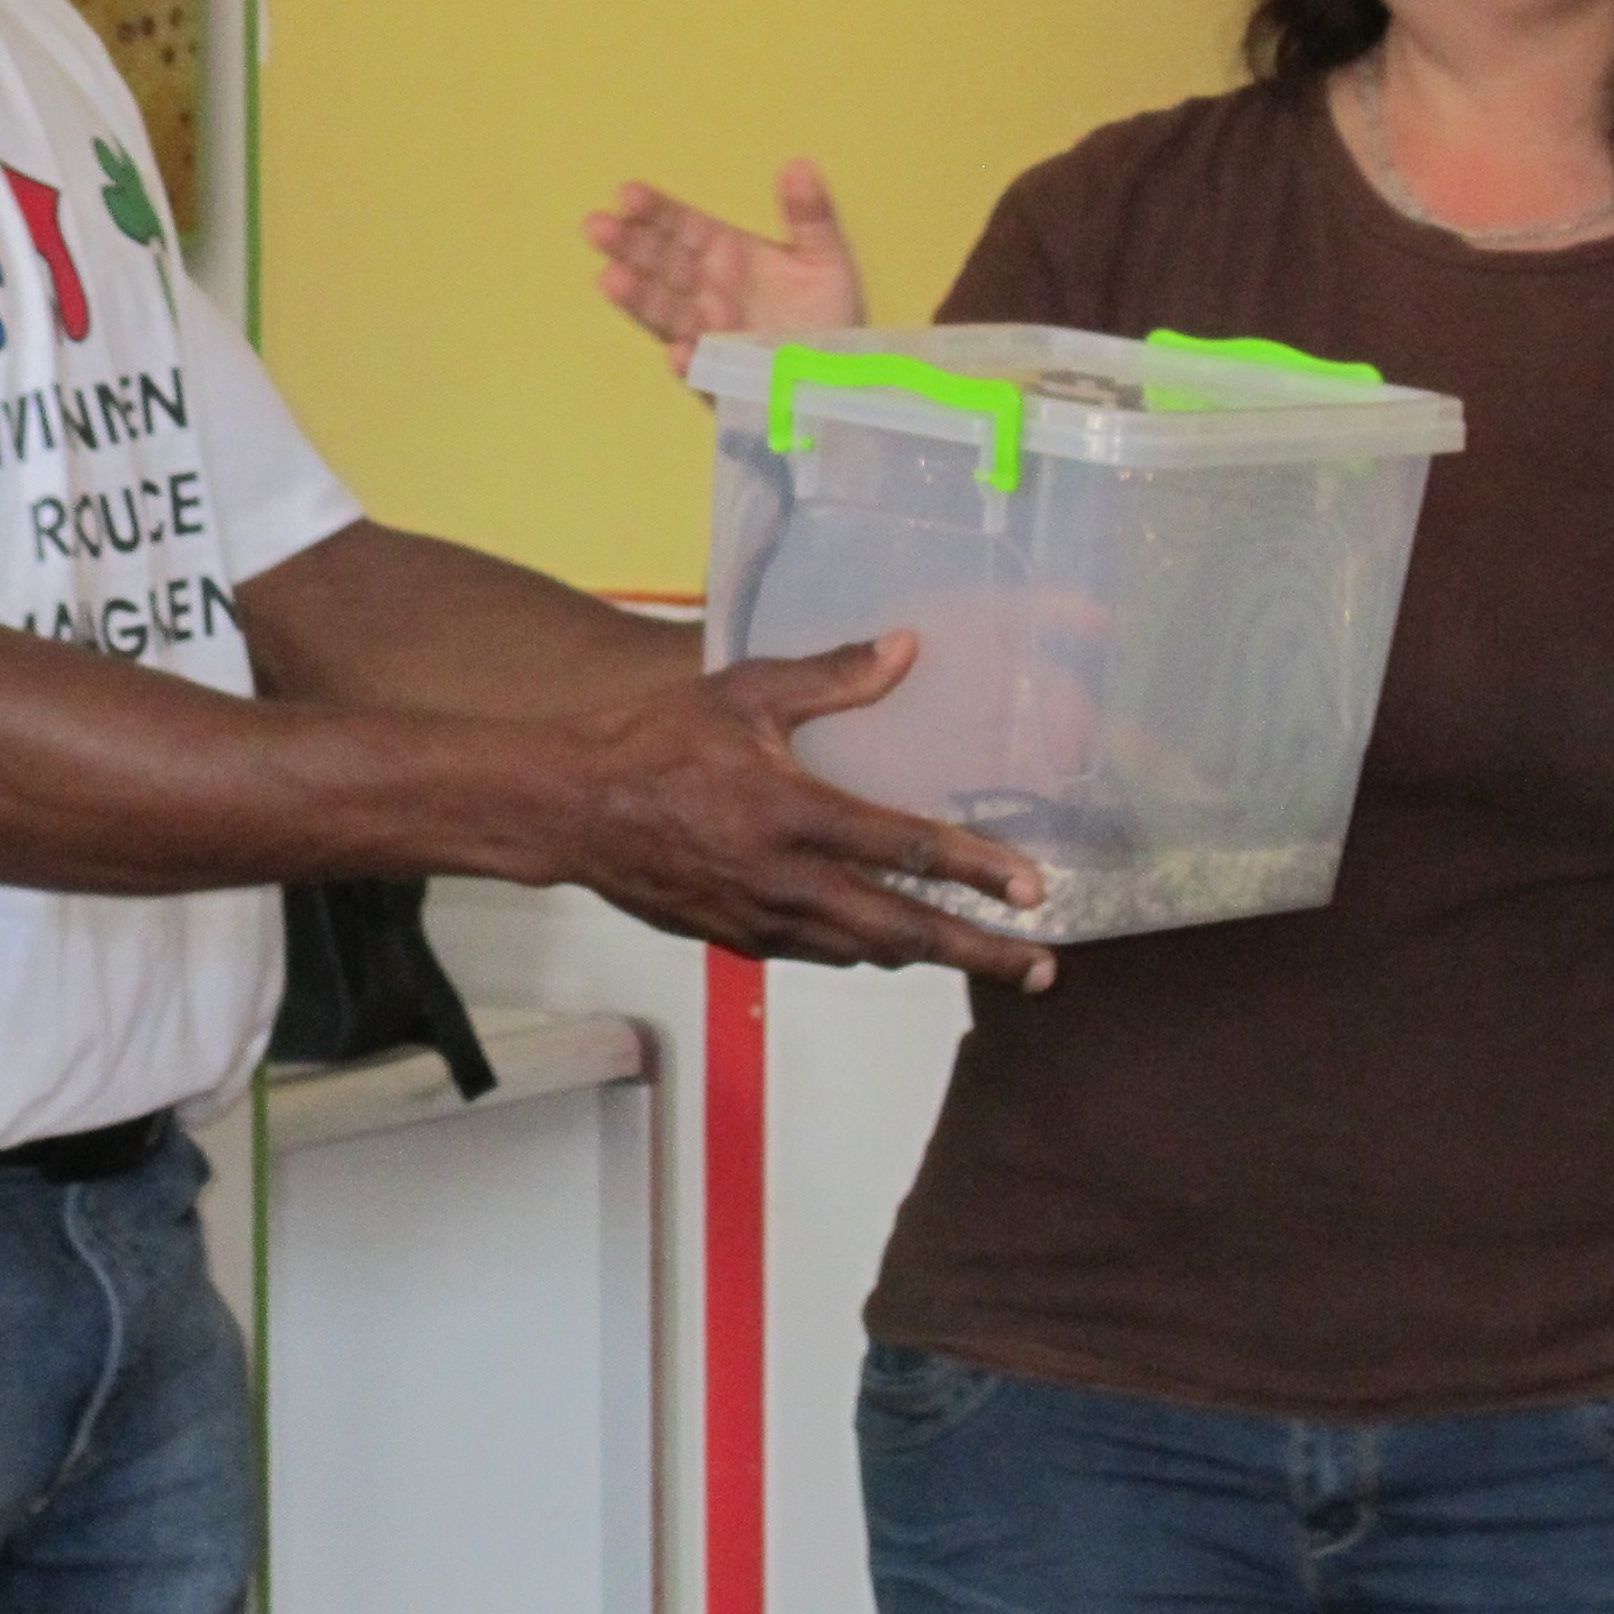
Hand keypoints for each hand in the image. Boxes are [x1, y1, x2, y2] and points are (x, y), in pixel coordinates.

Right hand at [557, 638, 1055, 988]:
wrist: (573, 809)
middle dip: (978, 952)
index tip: (1034, 891)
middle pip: (904, 930)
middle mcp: (787, 880)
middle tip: (1040, 966)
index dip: (977, 871)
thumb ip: (832, 676)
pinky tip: (890, 944)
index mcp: (793, 814)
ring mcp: (763, 919)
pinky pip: (821, 954)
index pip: (906, 849)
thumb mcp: (744, 693)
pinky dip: (867, 951)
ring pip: (866, 952)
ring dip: (929, 958)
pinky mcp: (739, 940)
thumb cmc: (654, 742)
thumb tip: (906, 647)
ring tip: (983, 961)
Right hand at [583, 161, 865, 371]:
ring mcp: (710, 336)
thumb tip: (798, 165)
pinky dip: (690, 363)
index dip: (654, 211)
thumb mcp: (827, 260)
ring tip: (611, 279)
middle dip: (628, 246)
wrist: (845, 378)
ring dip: (639, 298)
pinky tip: (678, 353)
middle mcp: (708, 293)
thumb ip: (811, 215)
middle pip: (660, 265)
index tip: (627, 194)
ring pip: (666, 313)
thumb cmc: (831, 317)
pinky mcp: (723, 379)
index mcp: (727, 255)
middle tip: (597, 226)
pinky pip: (704, 371)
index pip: (681, 228)